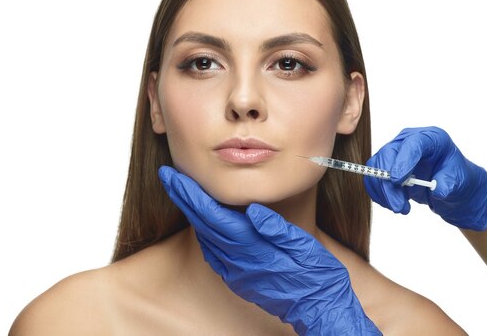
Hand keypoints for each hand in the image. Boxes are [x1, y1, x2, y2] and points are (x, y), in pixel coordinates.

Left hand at [159, 166, 381, 335]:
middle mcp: (239, 263)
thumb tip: (252, 209)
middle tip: (167, 176)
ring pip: (205, 238)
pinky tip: (202, 220)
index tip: (174, 177)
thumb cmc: (317, 276)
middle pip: (203, 225)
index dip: (192, 195)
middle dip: (184, 199)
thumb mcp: (304, 247)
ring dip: (191, 213)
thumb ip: (276, 228)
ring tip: (181, 191)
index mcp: (253, 250)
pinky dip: (203, 233)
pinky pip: (214, 253)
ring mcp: (236, 274)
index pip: (213, 217)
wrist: (320, 309)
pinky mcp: (239, 280)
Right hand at [364, 126, 486, 230]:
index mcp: (431, 138)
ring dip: (383, 191)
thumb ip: (449, 183)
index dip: (403, 161)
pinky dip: (379, 193)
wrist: (451, 188)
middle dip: (389, 183)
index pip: (412, 144)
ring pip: (376, 167)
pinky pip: (373, 178)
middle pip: (389, 155)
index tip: (398, 181)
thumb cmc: (457, 179)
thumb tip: (438, 190)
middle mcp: (409, 141)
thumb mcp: (460, 181)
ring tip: (401, 208)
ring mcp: (396, 152)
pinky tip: (393, 204)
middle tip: (398, 206)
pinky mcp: (387, 166)